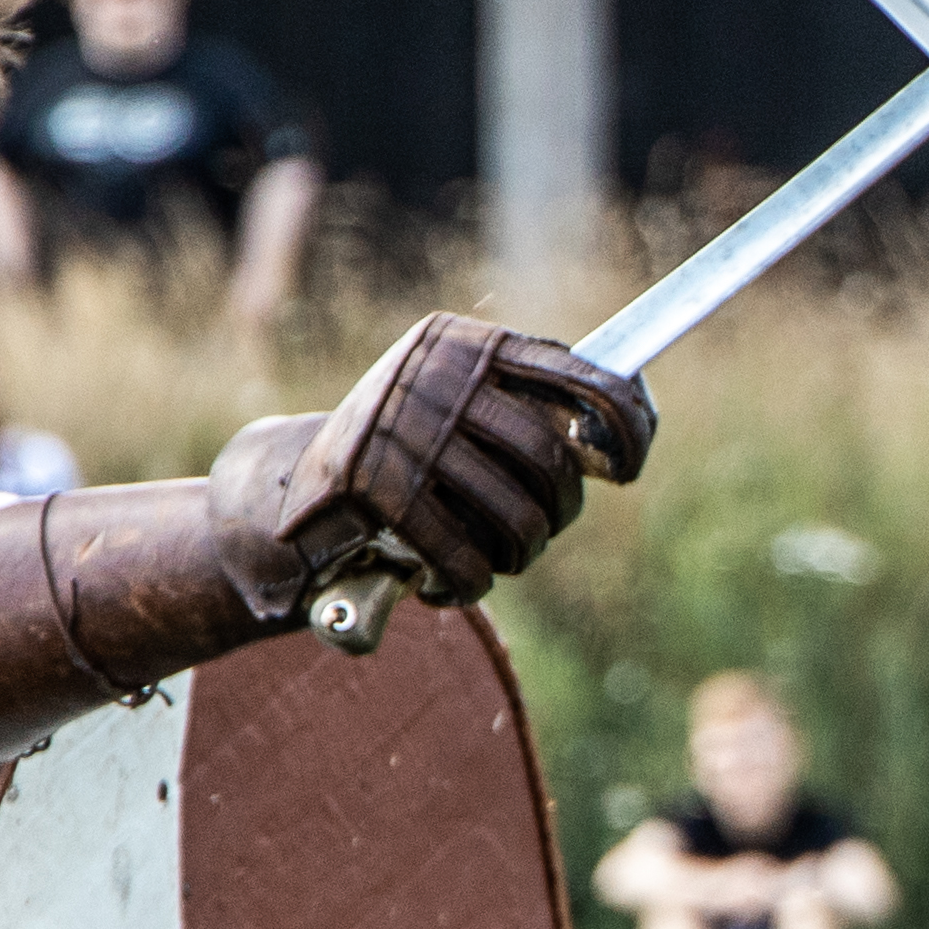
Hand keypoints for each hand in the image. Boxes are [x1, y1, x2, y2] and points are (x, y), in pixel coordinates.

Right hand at [216, 316, 656, 601]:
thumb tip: (630, 421)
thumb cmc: (408, 450)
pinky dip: (469, 583)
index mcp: (467, 344)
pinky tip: (450, 584)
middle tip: (543, 527)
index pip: (579, 376)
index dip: (626, 424)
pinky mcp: (378, 490)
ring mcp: (406, 432)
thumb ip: (529, 404)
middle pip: (549, 457)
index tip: (630, 468)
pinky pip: (466, 556)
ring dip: (521, 551)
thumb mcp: (461, 405)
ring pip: (518, 513)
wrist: (298, 487)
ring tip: (500, 556)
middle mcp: (438, 376)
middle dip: (562, 507)